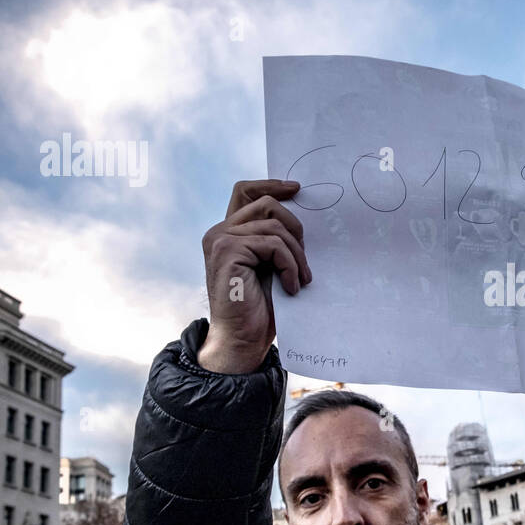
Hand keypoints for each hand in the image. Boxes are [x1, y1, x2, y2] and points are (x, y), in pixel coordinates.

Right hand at [199, 179, 312, 373]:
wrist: (243, 340)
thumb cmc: (260, 308)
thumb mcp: (271, 266)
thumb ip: (274, 240)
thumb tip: (301, 216)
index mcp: (229, 233)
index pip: (245, 191)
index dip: (271, 184)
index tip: (297, 188)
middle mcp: (220, 232)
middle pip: (266, 204)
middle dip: (295, 229)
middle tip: (305, 261)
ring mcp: (220, 239)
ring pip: (274, 226)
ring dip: (296, 255)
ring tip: (300, 280)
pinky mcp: (227, 250)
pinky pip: (273, 244)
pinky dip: (289, 265)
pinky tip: (291, 286)